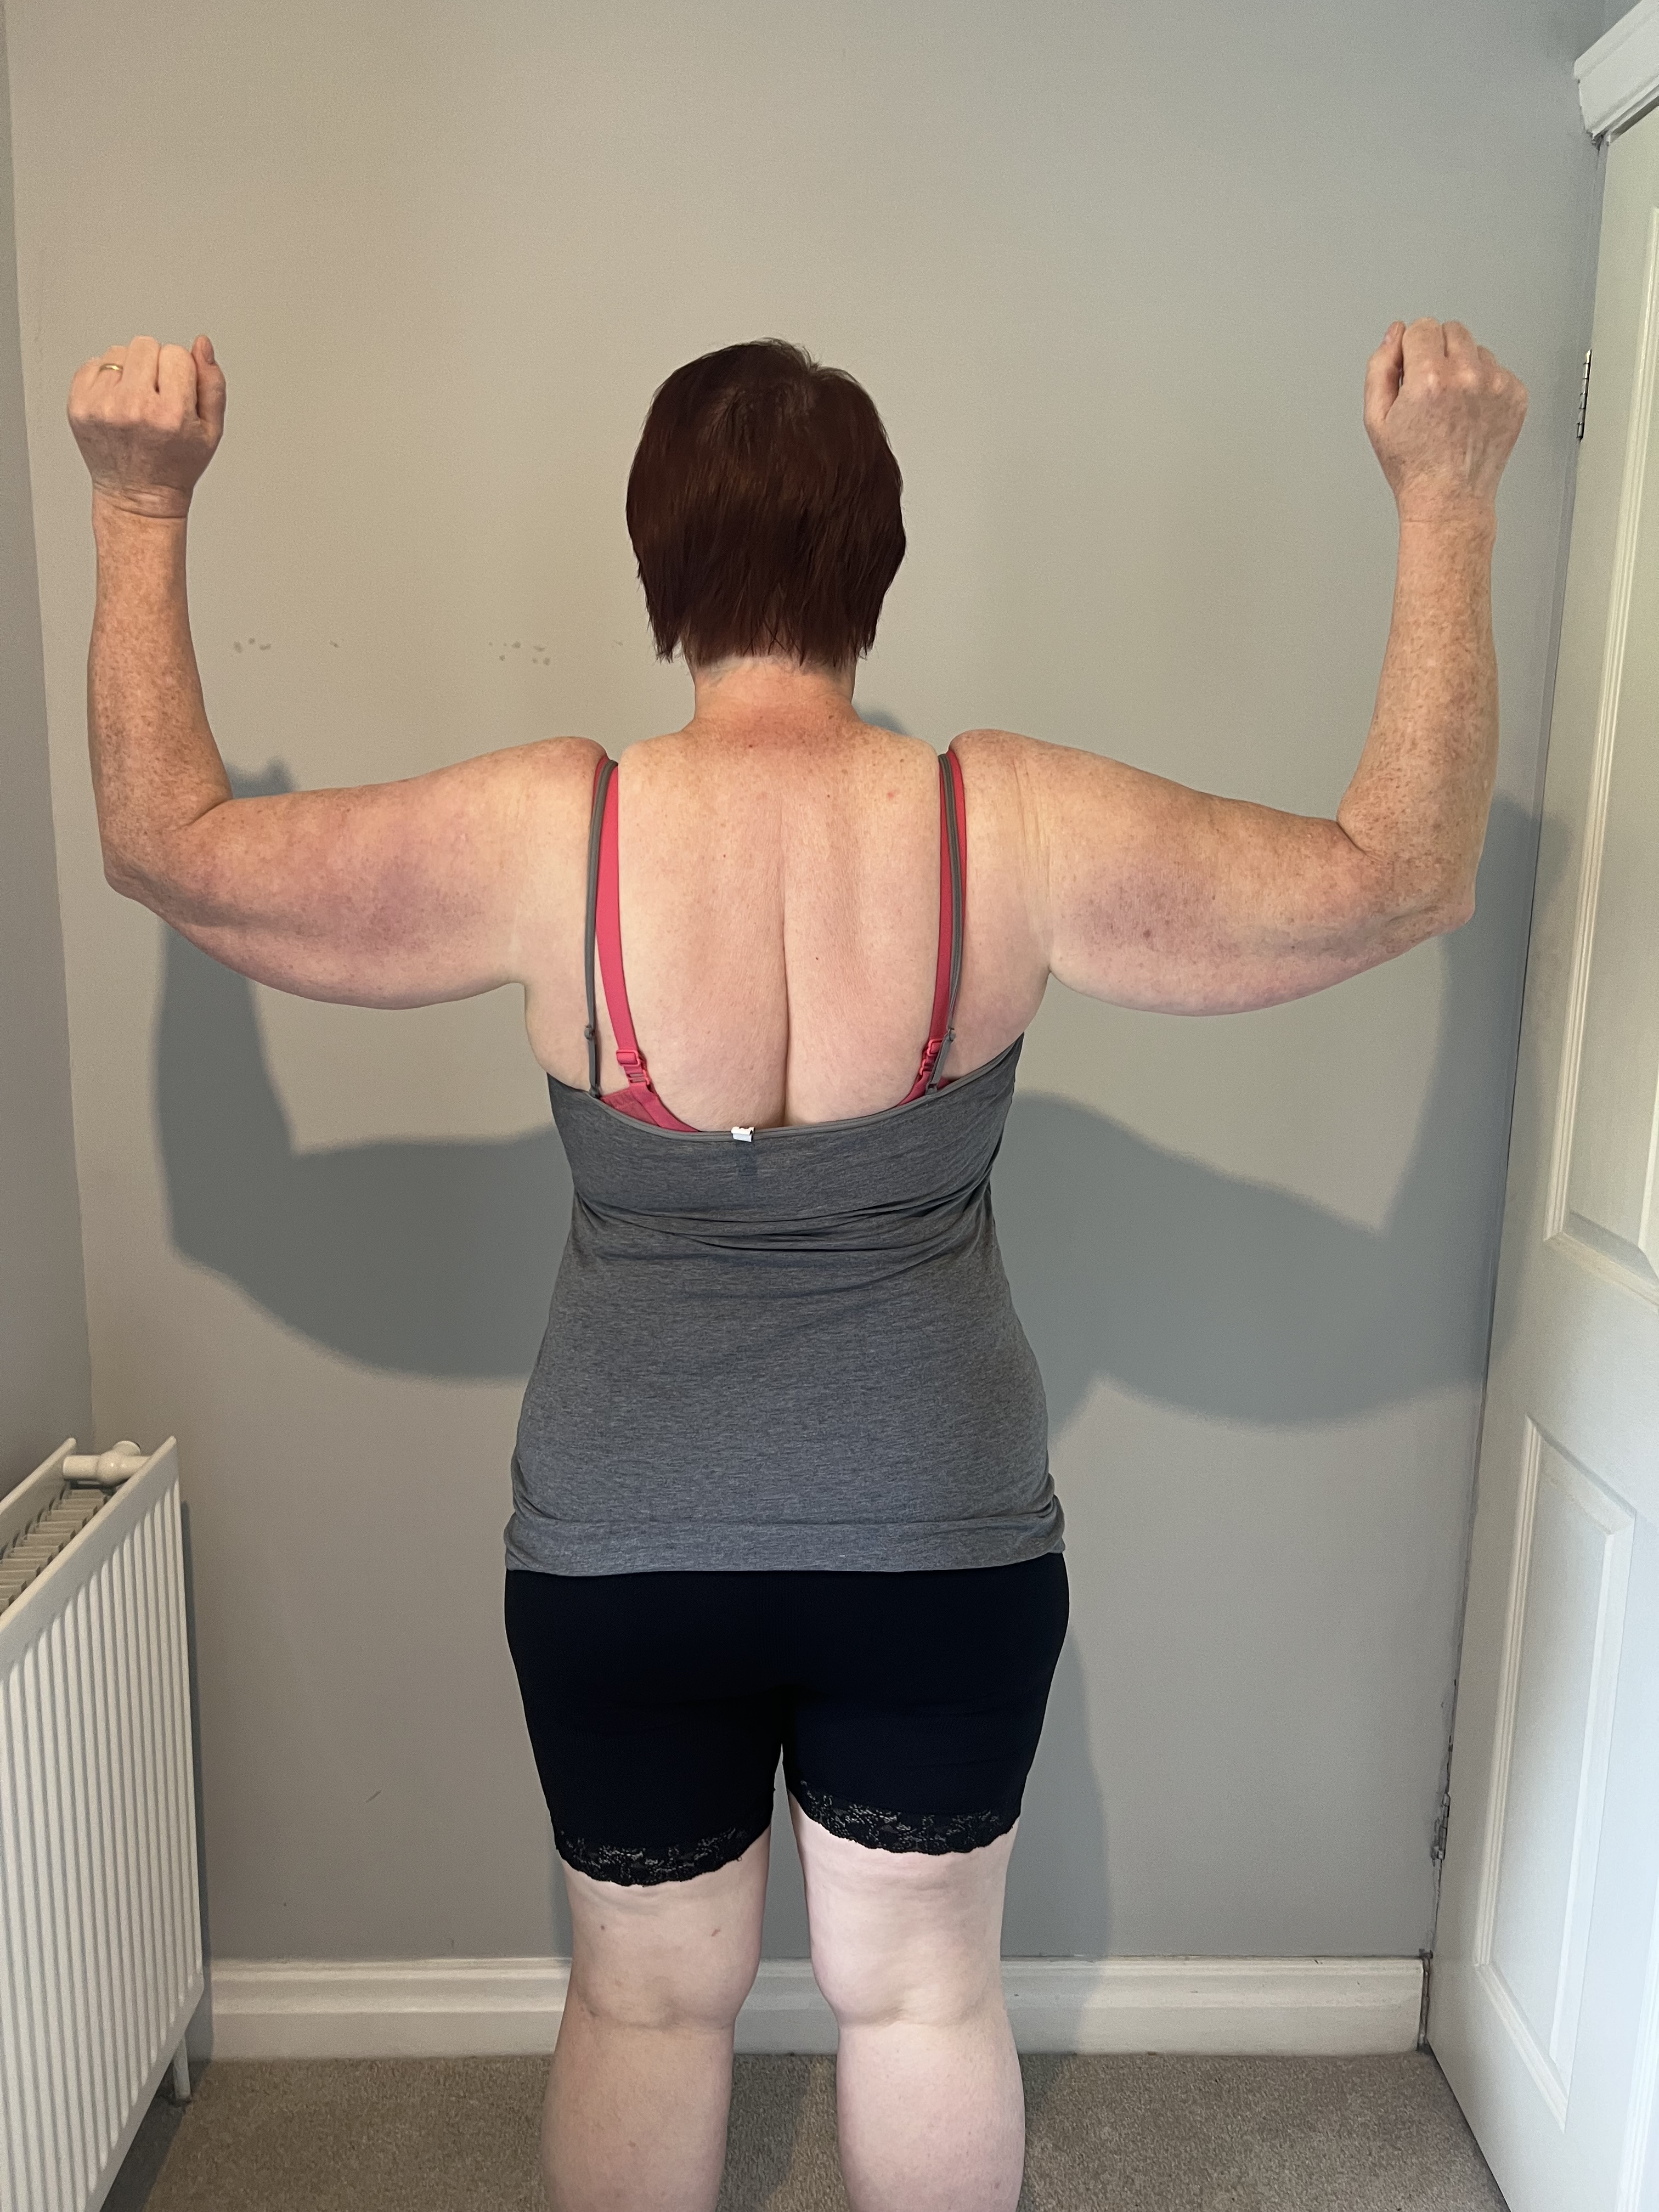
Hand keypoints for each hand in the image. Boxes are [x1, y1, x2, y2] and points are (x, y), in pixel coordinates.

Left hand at [68, 333, 225, 518]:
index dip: (180, 372)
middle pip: (146, 345)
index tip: (177, 396)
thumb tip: (201, 345)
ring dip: (129, 371)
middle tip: (155, 398)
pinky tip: (115, 404)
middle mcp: (134, 408)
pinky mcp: (78, 406)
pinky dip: (104, 379)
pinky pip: (93, 364)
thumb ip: (212, 384)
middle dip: (154, 366)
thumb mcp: (211, 431)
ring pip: (118, 352)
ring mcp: (102, 406)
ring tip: (134, 402)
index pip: (177, 354)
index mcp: (171, 414)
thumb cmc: (176, 465)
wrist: (137, 496)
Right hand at [1364, 318, 1526, 523]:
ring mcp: (1497, 385)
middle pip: (1452, 330)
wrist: (1449, 500)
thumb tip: (1395, 334)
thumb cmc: (1413, 467)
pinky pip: (1498, 369)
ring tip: (1452, 405)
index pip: (1422, 327)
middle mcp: (1468, 377)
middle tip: (1430, 389)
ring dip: (1463, 366)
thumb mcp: (1376, 418)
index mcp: (1430, 379)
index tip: (1411, 372)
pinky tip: (1470, 412)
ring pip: (1477, 348)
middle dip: (1438, 352)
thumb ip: (1380, 367)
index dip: (1411, 349)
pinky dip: (1484, 384)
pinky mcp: (1516, 395)